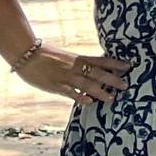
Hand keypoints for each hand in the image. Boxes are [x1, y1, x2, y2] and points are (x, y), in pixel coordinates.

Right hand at [14, 46, 130, 104]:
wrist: (27, 53)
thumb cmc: (44, 54)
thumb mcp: (65, 57)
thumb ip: (76, 63)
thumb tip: (88, 69)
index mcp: (78, 58)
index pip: (101, 60)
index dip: (115, 63)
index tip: (129, 66)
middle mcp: (75, 67)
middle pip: (98, 73)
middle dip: (113, 79)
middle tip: (126, 85)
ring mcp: (66, 77)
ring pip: (87, 84)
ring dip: (100, 91)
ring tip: (111, 98)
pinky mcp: (56, 85)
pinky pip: (70, 92)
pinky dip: (79, 97)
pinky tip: (88, 102)